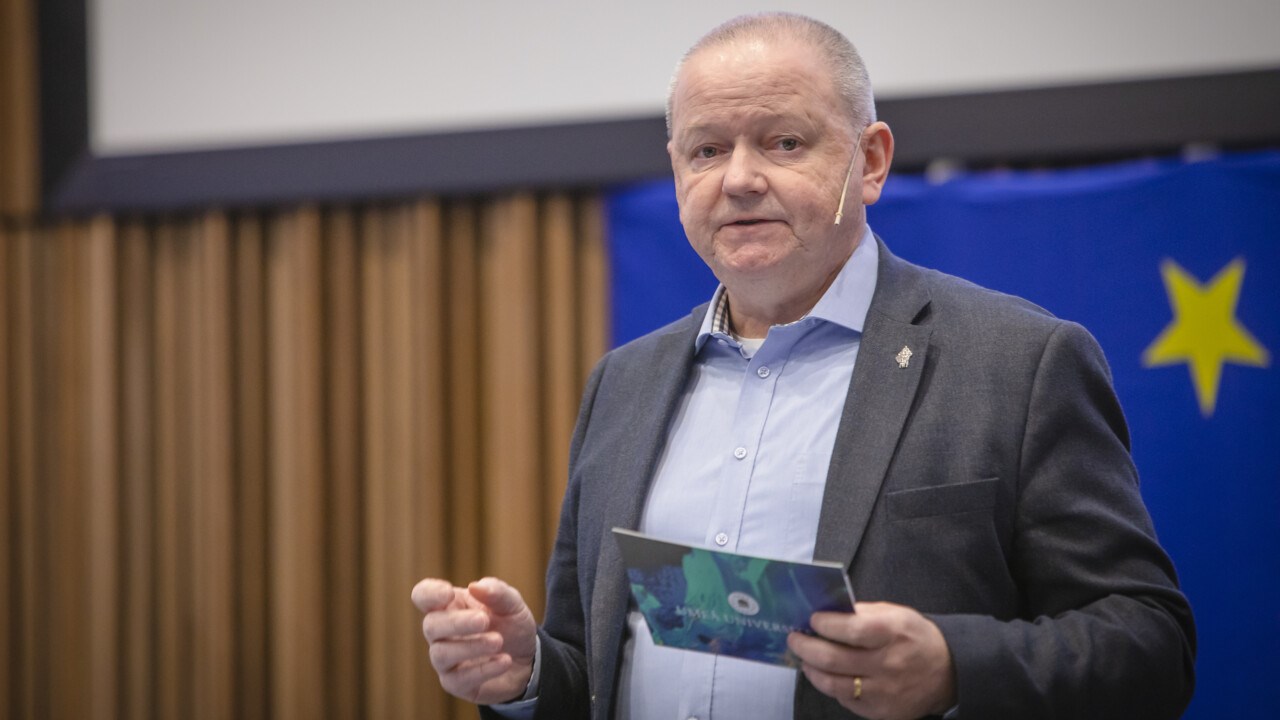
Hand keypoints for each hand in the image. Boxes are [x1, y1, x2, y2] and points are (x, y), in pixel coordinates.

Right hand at [411, 576, 537, 705]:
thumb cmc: (512, 626)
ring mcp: (445, 659)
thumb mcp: (512, 604)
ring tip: (498, 641)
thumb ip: (497, 592)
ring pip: (441, 653)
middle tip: (484, 620)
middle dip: (457, 622)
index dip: (429, 593)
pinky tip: (505, 660)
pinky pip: (459, 678)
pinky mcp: (455, 683)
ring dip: (471, 646)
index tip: (448, 593)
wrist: (528, 661)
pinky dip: (483, 669)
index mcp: (450, 605)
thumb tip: (475, 586)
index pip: (423, 595)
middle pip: (431, 625)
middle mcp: (442, 632)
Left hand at [787, 601, 954, 719]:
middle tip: (795, 639)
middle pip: (834, 659)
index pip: (852, 630)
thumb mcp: (896, 614)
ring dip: (812, 670)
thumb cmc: (915, 637)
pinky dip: (832, 687)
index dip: (827, 624)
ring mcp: (884, 693)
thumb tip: (827, 612)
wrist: (948, 672)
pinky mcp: (882, 713)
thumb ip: (862, 612)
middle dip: (806, 647)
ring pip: (834, 685)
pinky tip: (827, 676)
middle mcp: (888, 665)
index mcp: (893, 634)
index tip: (812, 619)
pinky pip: (847, 700)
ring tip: (805, 659)